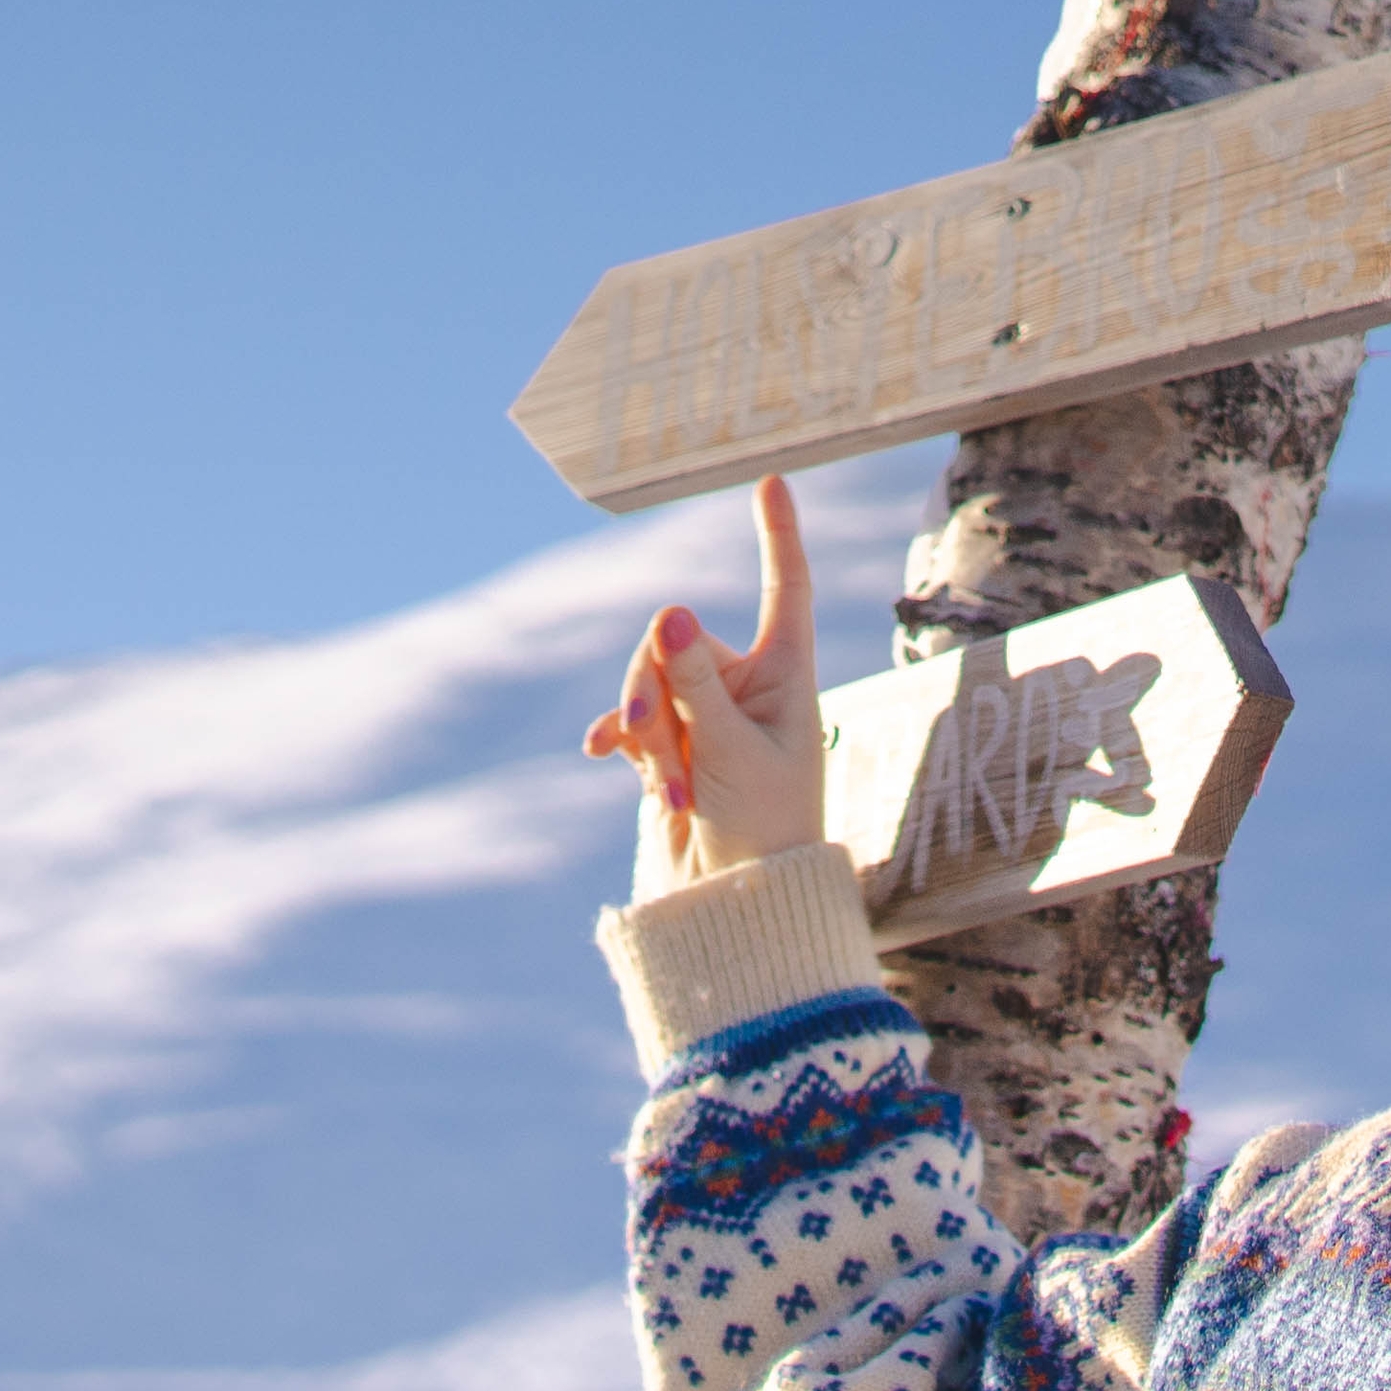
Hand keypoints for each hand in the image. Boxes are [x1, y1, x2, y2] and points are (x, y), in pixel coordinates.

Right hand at [583, 477, 827, 891]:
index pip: (783, 589)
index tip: (769, 481)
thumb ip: (695, 686)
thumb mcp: (731, 755)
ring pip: (648, 679)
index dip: (777, 536)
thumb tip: (669, 613)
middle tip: (660, 745)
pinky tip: (604, 753)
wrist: (734, 909)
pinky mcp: (669, 748)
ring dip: (647, 729)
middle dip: (658, 688)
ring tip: (668, 787)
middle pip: (679, 640)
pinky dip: (622, 735)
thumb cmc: (761, 836)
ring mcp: (704, 716)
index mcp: (787, 677)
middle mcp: (746, 687)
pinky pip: (631, 718)